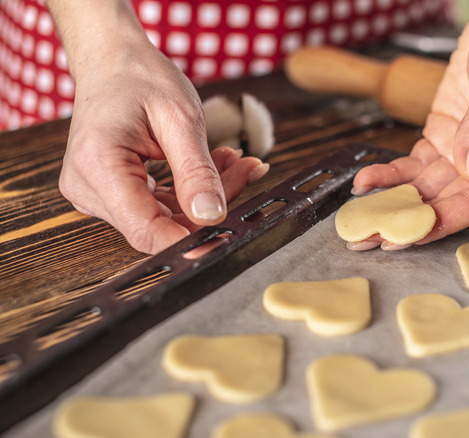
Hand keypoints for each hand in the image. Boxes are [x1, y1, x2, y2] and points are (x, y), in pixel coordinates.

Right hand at [59, 42, 267, 253]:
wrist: (112, 61)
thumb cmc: (140, 78)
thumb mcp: (180, 119)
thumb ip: (197, 172)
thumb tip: (212, 216)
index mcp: (98, 165)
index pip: (145, 228)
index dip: (188, 240)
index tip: (227, 234)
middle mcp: (87, 186)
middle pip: (159, 223)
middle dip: (209, 206)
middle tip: (246, 170)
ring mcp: (94, 193)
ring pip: (163, 218)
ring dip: (205, 196)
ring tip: (234, 160)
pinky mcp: (109, 193)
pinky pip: (157, 207)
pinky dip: (190, 192)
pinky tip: (215, 166)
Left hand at [351, 0, 468, 249]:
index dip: (444, 222)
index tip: (408, 236)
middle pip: (449, 203)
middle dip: (409, 221)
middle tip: (371, 238)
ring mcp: (467, 151)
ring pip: (428, 188)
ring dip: (395, 202)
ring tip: (360, 218)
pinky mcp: (447, 137)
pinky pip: (416, 164)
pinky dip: (392, 173)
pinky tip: (367, 181)